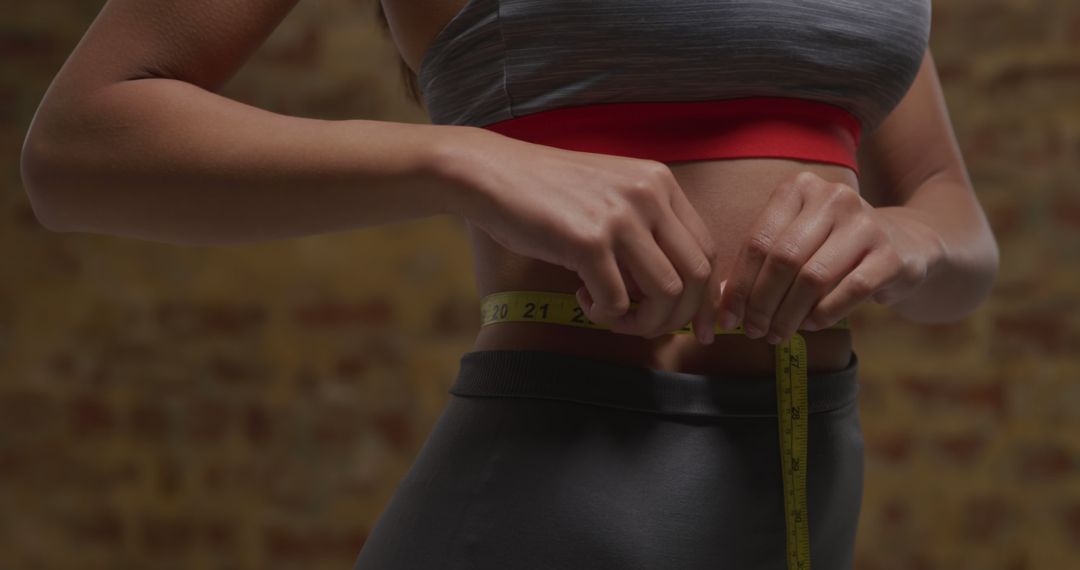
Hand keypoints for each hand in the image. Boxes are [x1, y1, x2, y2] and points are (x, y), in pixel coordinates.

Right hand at [443, 127, 720, 342]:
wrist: (492, 174)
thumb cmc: (547, 192)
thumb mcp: (610, 194)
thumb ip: (645, 230)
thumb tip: (670, 292)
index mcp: (660, 182)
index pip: (707, 250)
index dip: (705, 298)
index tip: (694, 328)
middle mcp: (648, 195)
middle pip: (698, 276)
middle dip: (678, 317)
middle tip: (645, 328)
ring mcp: (620, 217)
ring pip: (667, 293)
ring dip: (643, 321)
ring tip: (612, 316)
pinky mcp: (588, 241)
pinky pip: (618, 301)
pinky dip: (604, 315)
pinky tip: (582, 298)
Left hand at [714, 171, 946, 344]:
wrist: (907, 245)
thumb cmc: (833, 248)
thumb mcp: (795, 243)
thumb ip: (759, 265)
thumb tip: (720, 300)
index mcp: (800, 188)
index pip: (758, 241)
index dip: (739, 285)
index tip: (728, 318)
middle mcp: (834, 198)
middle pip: (783, 259)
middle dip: (762, 303)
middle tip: (753, 331)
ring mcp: (866, 224)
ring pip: (812, 278)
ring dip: (789, 314)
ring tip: (777, 334)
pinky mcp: (891, 256)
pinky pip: (849, 292)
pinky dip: (823, 314)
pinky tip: (811, 325)